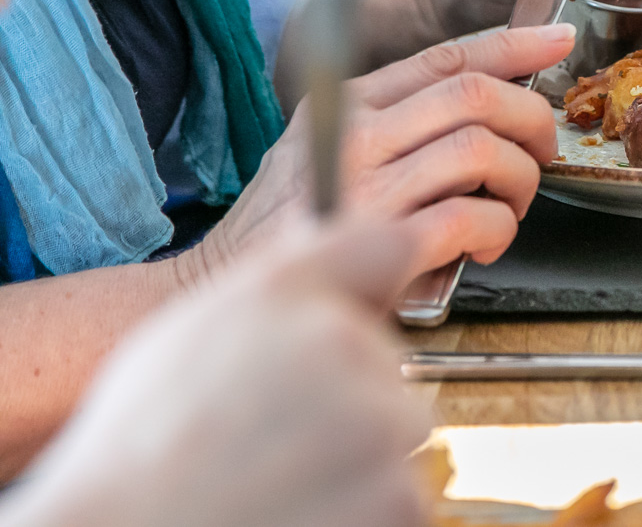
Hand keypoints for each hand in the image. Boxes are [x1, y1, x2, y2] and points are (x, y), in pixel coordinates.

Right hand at [2, 220, 431, 526]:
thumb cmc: (137, 456)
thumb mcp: (187, 333)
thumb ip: (273, 290)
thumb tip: (326, 263)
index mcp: (284, 292)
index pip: (383, 243)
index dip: (379, 275)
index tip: (374, 300)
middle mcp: (342, 341)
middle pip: (388, 358)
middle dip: (352, 391)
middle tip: (281, 433)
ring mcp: (379, 422)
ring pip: (399, 428)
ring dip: (362, 455)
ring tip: (282, 479)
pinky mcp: (400, 496)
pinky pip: (403, 492)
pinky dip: (366, 508)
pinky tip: (301, 512)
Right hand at [206, 25, 574, 280]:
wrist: (223, 296)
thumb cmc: (289, 227)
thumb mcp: (324, 150)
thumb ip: (394, 123)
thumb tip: (486, 107)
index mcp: (346, 104)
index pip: (446, 57)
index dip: (514, 44)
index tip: (558, 40)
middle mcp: (354, 134)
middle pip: (476, 96)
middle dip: (531, 120)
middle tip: (540, 152)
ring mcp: (366, 187)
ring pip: (482, 151)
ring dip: (519, 181)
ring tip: (509, 208)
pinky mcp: (380, 242)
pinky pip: (471, 215)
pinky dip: (498, 229)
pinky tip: (487, 245)